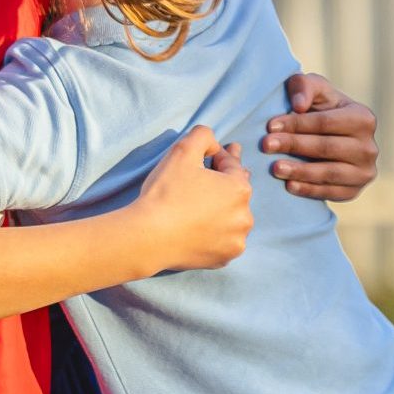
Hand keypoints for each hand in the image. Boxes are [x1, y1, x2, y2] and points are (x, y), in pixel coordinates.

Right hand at [133, 126, 253, 272]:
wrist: (148, 237)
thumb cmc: (165, 193)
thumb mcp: (181, 151)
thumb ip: (202, 135)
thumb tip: (213, 142)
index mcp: (239, 188)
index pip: (232, 165)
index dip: (219, 157)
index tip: (211, 155)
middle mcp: (245, 216)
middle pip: (235, 193)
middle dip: (223, 184)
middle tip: (209, 180)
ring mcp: (236, 240)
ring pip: (232, 218)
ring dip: (222, 210)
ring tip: (203, 207)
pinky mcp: (224, 258)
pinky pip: (223, 240)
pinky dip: (215, 233)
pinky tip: (202, 229)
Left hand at [265, 73, 378, 200]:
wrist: (327, 136)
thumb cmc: (317, 107)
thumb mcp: (312, 88)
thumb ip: (304, 86)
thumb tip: (299, 105)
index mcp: (363, 118)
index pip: (326, 122)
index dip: (297, 124)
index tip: (270, 125)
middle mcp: (369, 146)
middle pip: (327, 147)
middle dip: (294, 145)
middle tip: (266, 145)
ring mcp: (364, 171)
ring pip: (330, 173)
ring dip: (300, 171)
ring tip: (275, 167)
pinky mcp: (354, 190)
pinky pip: (331, 192)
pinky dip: (309, 190)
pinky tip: (289, 185)